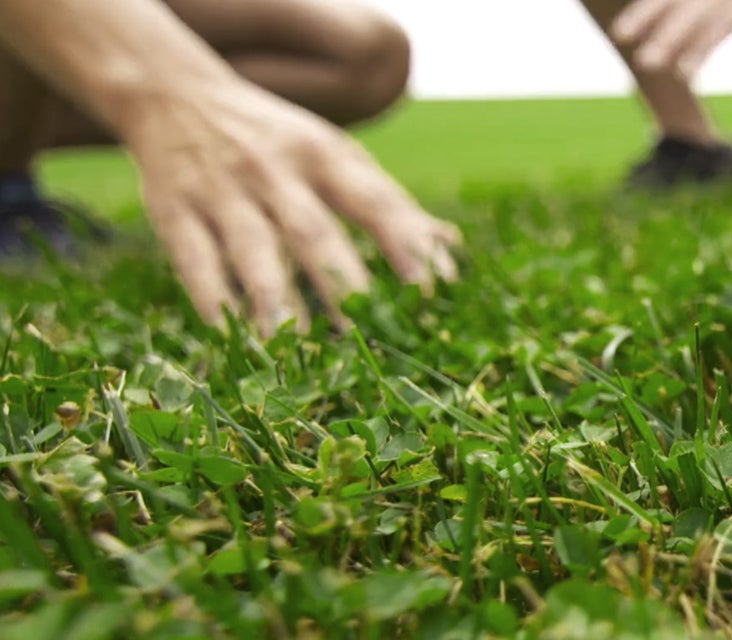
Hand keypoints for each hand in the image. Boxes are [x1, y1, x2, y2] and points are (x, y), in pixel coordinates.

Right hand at [123, 76, 459, 335]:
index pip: (373, 201)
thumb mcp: (331, 152)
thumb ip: (386, 201)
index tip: (428, 293)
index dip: (403, 245)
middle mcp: (276, 171)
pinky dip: (214, 300)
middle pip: (313, 232)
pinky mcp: (176, 212)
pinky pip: (196, 261)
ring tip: (293, 345)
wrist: (175, 93)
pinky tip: (233, 336)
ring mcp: (223, 191)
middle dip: (341, 282)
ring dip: (274, 298)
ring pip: (253, 250)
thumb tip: (448, 249)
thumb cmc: (276, 140)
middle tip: (366, 333)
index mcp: (324, 155)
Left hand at [613, 0, 731, 82]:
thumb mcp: (702, 8)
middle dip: (667, 36)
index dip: (642, 15)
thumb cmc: (729, 1)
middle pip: (689, 13)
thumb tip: (638, 53)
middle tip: (645, 62)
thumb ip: (675, 27)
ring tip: (683, 75)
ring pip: (721, 25)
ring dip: (702, 49)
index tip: (618, 34)